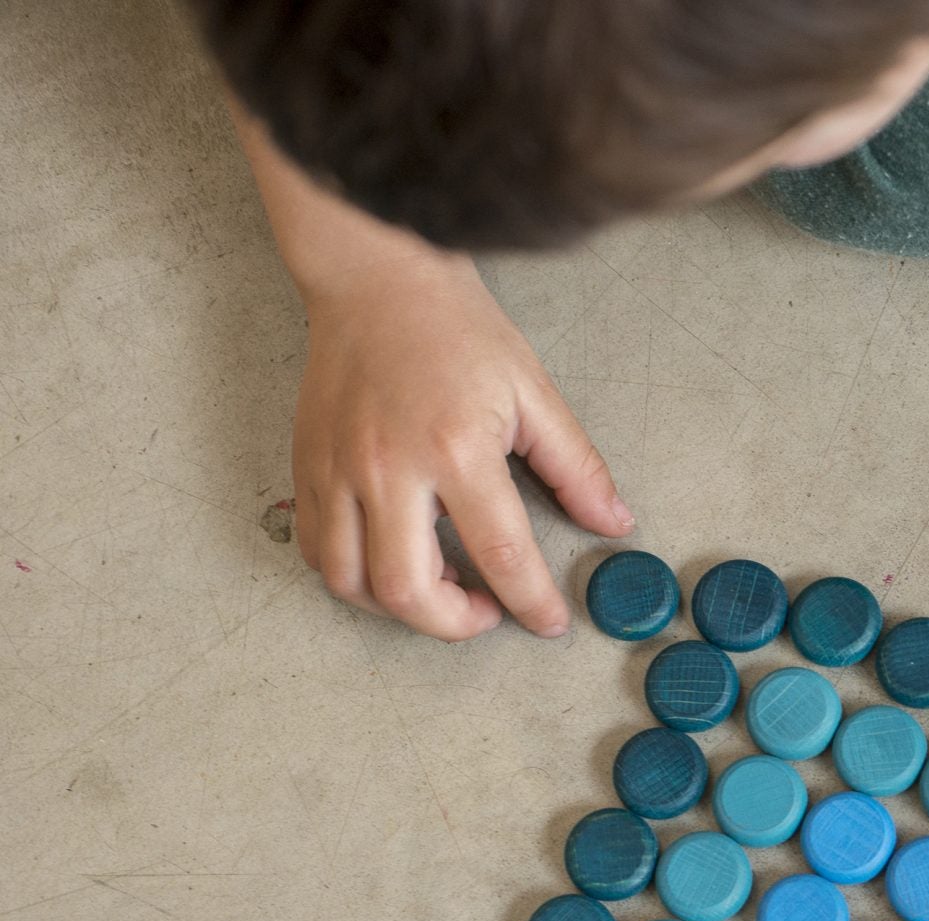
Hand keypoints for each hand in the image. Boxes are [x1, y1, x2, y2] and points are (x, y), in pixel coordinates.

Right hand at [230, 105, 627, 640]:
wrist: (376, 280)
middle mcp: (387, 468)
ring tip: (439, 585)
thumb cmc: (455, 329)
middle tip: (486, 610)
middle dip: (455, 623)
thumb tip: (613, 521)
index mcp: (455, 449)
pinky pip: (316, 550)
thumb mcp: (532, 393)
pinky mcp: (306, 466)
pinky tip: (390, 559)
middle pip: (409, 590)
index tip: (549, 621)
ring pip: (351, 583)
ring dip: (399, 608)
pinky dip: (353, 576)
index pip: (500, 554)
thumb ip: (576, 467)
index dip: (531, 603)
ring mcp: (337, 470)